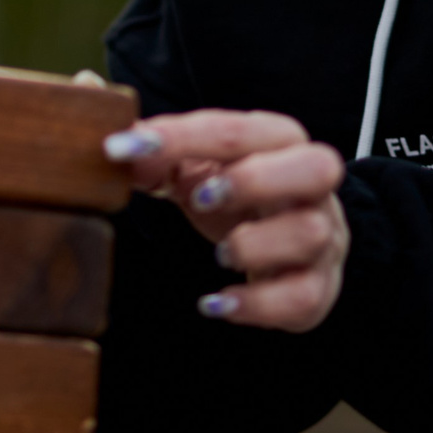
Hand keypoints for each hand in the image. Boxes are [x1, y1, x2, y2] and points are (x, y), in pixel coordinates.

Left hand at [104, 109, 348, 332]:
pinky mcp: (319, 288)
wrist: (286, 247)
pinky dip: (257, 305)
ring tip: (220, 255)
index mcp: (278, 142)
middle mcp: (312, 186)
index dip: (178, 137)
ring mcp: (324, 237)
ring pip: (311, 234)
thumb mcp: (193, 169)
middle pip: (316, 167)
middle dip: (253, 180)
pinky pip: (302, 298)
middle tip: (199, 199)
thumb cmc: (237, 197)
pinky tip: (218, 304)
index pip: (238, 131)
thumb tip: (108, 127)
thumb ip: (153, 151)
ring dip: (255, 245)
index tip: (120, 149)